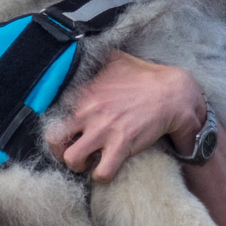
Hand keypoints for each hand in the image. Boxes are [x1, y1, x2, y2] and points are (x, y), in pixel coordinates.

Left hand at [48, 50, 204, 181]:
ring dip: (78, 166)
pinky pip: (102, 172)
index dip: (60, 126)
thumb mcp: (116, 60)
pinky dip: (103, 176)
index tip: (71, 131)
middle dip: (60, 150)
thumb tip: (89, 49)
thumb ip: (97, 60)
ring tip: (89, 162)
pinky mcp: (121, 145)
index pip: (53, 113)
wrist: (172, 93)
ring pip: (71, 159)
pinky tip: (108, 168)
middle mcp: (88, 111)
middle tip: (74, 151)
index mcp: (83, 93)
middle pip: (53, 139)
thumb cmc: (146, 77)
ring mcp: (103, 130)